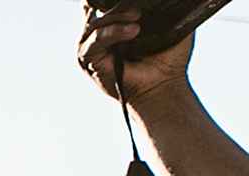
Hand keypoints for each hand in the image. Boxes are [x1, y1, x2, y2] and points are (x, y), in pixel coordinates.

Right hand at [78, 3, 192, 104]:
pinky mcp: (88, 60)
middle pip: (97, 8)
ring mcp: (91, 47)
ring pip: (96, 23)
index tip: (133, 3)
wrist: (164, 85)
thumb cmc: (168, 59)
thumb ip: (160, 8)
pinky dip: (112, 33)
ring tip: (138, 22)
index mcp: (114, 24)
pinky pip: (94, 40)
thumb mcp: (168, 25)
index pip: (102, 3)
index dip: (109, 1)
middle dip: (116, 5)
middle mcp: (99, 35)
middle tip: (139, 11)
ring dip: (116, 17)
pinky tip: (132, 31)